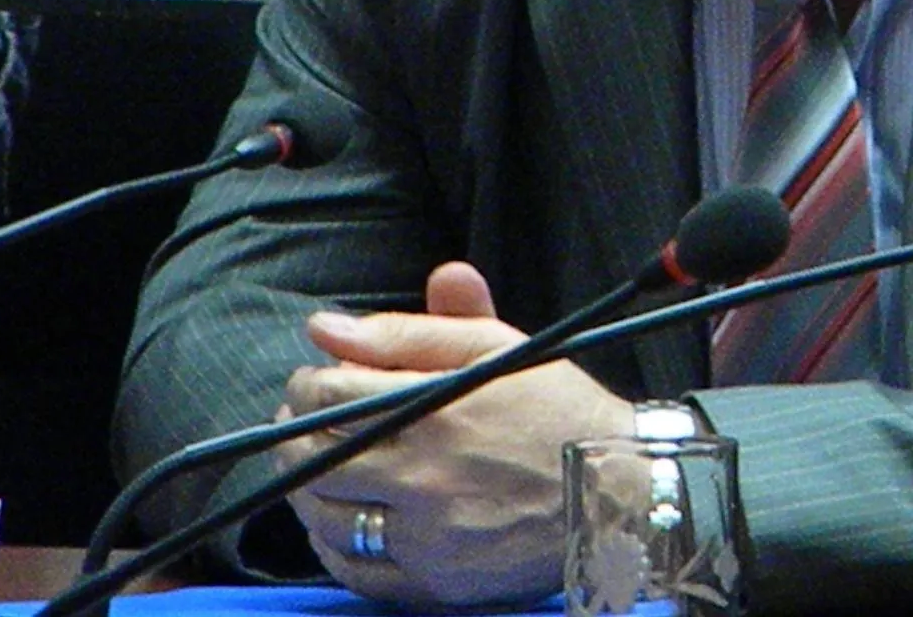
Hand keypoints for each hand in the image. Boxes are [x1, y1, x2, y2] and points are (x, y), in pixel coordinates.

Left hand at [278, 263, 633, 607]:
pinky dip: (333, 543)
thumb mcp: (494, 346)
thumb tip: (326, 328)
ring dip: (307, 487)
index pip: (331, 395)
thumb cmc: (555, 408)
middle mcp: (426, 478)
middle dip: (296, 433)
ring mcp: (428, 538)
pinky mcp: (436, 584)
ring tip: (320, 464)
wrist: (616, 491)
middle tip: (304, 420)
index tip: (315, 379)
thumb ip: (409, 331)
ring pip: (325, 518)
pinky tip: (343, 517)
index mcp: (438, 410)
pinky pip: (354, 570)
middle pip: (315, 459)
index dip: (310, 382)